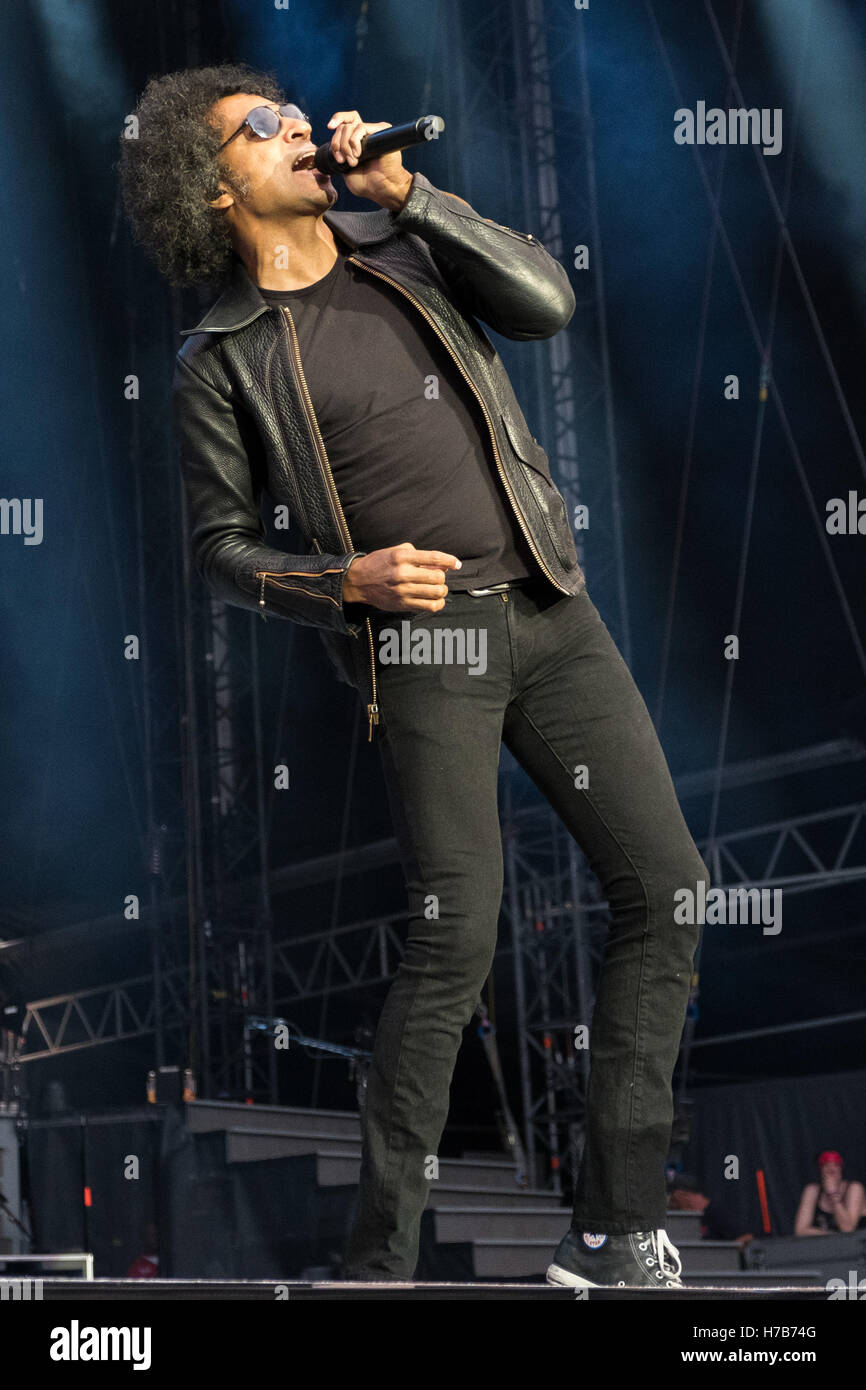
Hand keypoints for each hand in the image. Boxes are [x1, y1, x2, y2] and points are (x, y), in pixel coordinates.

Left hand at [326, 111, 413, 209]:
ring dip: (345, 146)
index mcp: (358, 140)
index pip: (346, 120)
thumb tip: (334, 143)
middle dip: (338, 143)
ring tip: (353, 162)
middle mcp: (366, 134)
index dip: (337, 119)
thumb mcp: (346, 169)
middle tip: (342, 160)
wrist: (383, 189)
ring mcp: (374, 131)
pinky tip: (358, 154)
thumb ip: (340, 154)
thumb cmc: (367, 184)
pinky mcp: (381, 130)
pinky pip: (360, 127)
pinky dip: (354, 141)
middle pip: (344, 126)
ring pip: (349, 127)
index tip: (329, 127)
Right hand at [343, 542, 461, 611]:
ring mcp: (403, 590)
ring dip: (442, 590)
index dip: (449, 561)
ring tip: (438, 588)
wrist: (358, 581)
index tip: (456, 564)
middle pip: (438, 577)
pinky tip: (436, 600)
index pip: (434, 558)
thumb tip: (441, 564)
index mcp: (402, 557)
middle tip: (438, 578)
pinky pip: (429, 606)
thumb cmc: (378, 564)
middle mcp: (403, 573)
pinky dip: (438, 603)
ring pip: (436, 592)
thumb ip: (419, 555)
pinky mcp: (402, 603)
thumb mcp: (396, 551)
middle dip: (442, 577)